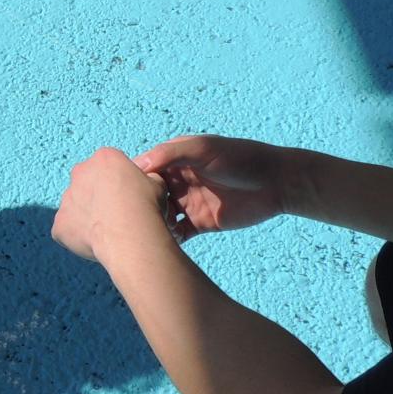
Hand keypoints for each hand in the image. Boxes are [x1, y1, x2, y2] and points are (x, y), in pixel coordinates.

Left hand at [52, 148, 169, 262]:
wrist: (130, 235)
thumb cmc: (145, 207)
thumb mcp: (157, 183)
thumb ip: (145, 179)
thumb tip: (145, 183)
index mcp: (103, 158)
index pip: (108, 165)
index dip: (119, 182)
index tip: (128, 196)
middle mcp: (79, 173)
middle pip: (87, 182)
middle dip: (98, 195)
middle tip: (115, 213)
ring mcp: (66, 199)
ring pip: (75, 206)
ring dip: (87, 215)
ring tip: (107, 231)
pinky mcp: (59, 224)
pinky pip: (66, 229)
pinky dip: (77, 236)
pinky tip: (95, 243)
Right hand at [132, 134, 293, 241]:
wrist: (276, 182)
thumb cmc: (241, 158)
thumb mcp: (205, 148)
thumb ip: (173, 152)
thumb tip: (139, 164)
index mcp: (176, 161)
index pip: (143, 171)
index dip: (129, 182)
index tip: (116, 195)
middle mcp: (179, 182)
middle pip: (148, 196)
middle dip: (136, 208)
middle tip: (123, 220)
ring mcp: (189, 203)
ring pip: (160, 217)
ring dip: (151, 225)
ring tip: (142, 234)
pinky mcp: (201, 223)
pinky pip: (178, 233)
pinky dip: (169, 239)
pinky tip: (163, 245)